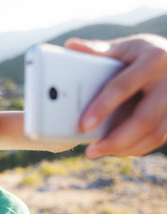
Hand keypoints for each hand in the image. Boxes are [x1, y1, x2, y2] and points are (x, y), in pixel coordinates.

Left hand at [65, 34, 166, 158]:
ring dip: (125, 148)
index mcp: (153, 59)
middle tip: (90, 151)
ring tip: (99, 152)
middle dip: (115, 139)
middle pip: (143, 119)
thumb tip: (69, 46)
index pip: (123, 87)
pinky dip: (138, 147)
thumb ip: (97, 50)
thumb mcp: (123, 47)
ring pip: (155, 133)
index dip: (102, 107)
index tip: (84, 125)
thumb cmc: (141, 54)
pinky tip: (118, 150)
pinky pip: (160, 137)